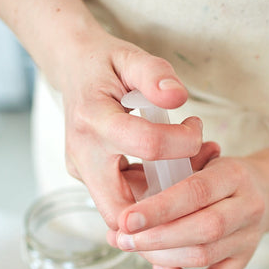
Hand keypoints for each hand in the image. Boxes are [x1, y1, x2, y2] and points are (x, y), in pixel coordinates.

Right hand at [58, 32, 203, 227]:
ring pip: (124, 213)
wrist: (72, 68)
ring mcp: (82, 171)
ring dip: (161, 201)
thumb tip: (178, 97)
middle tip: (193, 178)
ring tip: (189, 165)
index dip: (183, 143)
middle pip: (122, 209)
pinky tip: (172, 168)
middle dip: (163, 207)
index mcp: (93, 118)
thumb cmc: (104, 63)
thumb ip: (155, 73)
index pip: (147, 145)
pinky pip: (124, 199)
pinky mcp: (89, 179)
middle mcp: (82, 153)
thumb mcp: (130, 56)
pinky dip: (151, 192)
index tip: (196, 131)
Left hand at [111, 151, 268, 268]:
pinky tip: (162, 268)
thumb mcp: (197, 160)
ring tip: (137, 250)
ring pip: (204, 256)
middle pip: (203, 229)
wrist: (262, 190)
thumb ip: (164, 177)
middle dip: (156, 238)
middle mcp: (248, 207)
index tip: (126, 220)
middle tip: (123, 240)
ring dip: (163, 258)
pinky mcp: (244, 261)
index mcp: (234, 174)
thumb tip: (120, 212)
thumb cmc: (216, 175)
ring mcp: (248, 238)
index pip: (196, 192)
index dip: (159, 208)